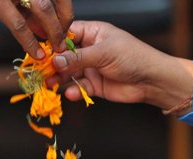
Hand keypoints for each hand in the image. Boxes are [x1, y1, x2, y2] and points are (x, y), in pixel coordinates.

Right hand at [0, 0, 72, 58]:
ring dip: (52, 31)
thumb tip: (47, 28)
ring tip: (54, 48)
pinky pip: (19, 23)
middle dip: (63, 20)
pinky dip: (30, 40)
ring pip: (41, 7)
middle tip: (63, 41)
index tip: (65, 28)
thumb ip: (26, 12)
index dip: (64, 8)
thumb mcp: (5, 4)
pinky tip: (35, 53)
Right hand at [48, 21, 192, 111]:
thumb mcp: (103, 52)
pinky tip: (71, 92)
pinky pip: (78, 87)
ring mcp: (91, 68)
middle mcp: (90, 49)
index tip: (41, 49)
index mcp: (93, 33)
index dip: (54, 41)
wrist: (151, 81)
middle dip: (53, 63)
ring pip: (69, 73)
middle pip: (65, 55)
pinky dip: (73, 90)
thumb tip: (56, 60)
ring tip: (50, 83)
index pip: (67, 34)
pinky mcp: (94, 85)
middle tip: (41, 70)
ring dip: (59, 78)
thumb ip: (78, 57)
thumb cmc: (133, 57)